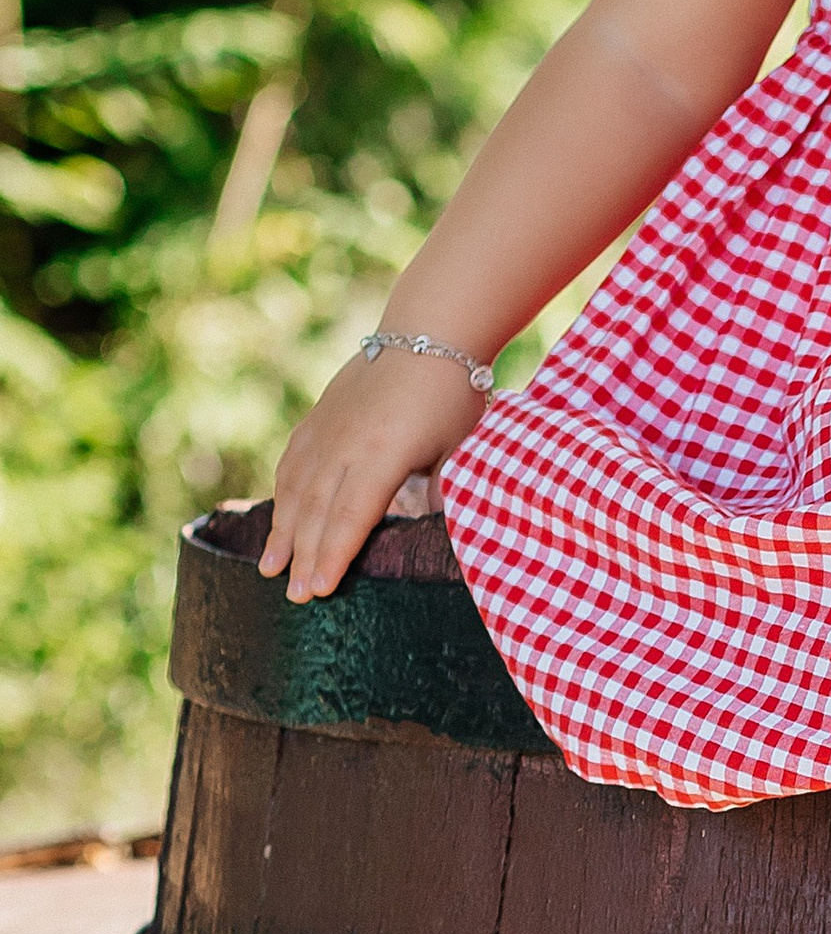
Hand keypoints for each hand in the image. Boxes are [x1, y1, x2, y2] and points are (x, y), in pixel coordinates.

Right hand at [262, 348, 487, 601]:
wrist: (428, 335)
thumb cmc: (452, 396)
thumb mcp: (457, 448)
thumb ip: (443, 492)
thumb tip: (436, 529)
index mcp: (382, 455)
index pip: (352, 517)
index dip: (333, 556)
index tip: (318, 591)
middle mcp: (345, 445)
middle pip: (318, 511)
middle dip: (304, 558)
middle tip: (294, 598)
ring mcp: (327, 429)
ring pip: (297, 490)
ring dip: (284, 532)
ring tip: (270, 569)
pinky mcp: (319, 417)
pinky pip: (293, 463)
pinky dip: (284, 495)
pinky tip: (280, 519)